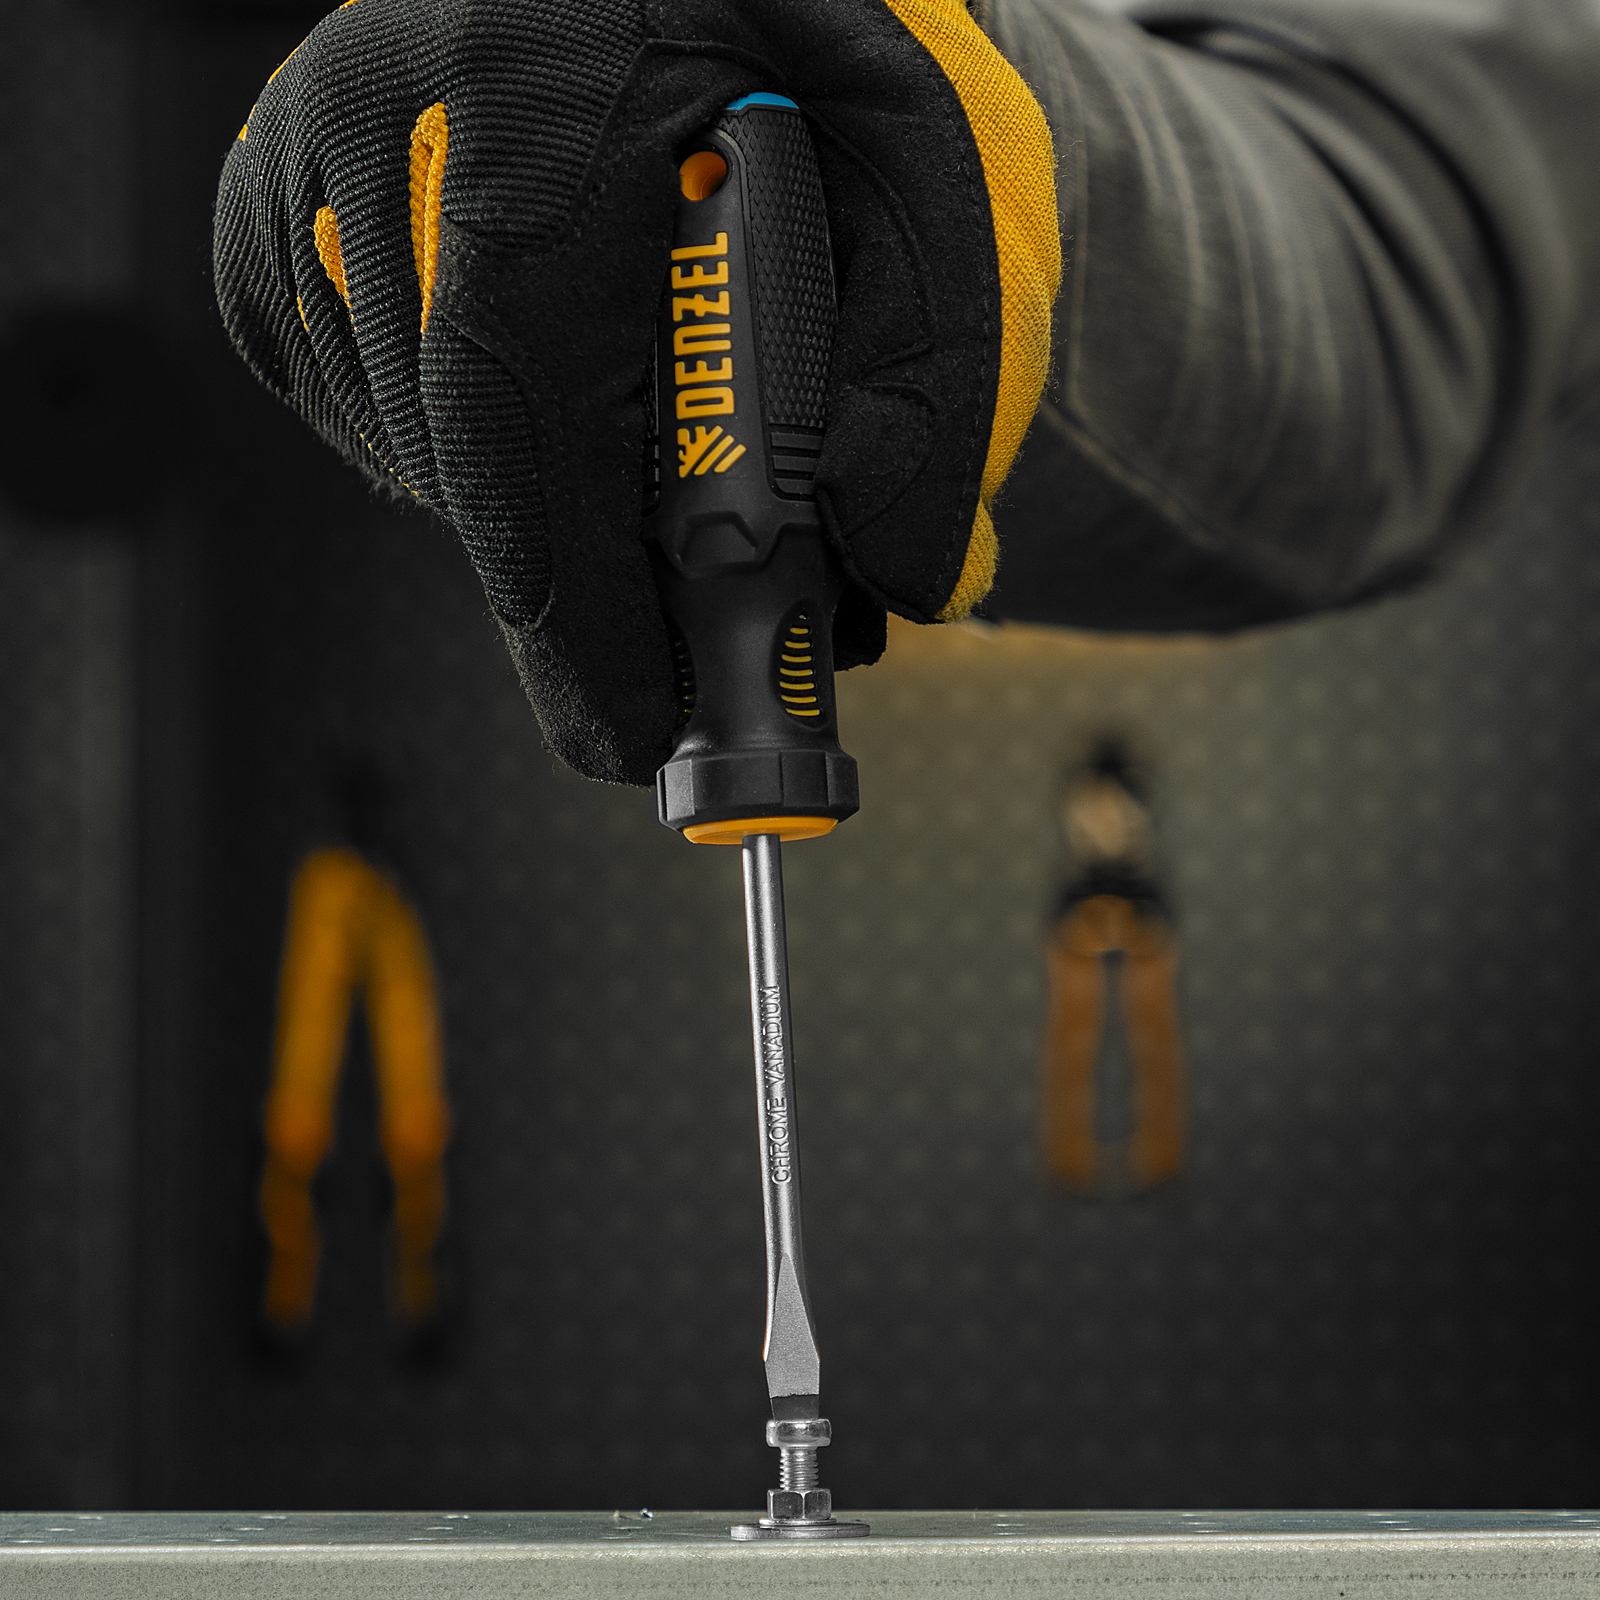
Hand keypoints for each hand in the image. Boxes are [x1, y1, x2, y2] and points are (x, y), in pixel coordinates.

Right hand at [215, 0, 1058, 783]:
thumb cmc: (820, 79)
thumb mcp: (930, 200)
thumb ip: (929, 387)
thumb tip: (912, 586)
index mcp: (553, 67)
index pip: (520, 395)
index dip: (576, 604)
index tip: (637, 728)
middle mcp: (397, 90)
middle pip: (453, 443)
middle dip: (568, 596)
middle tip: (652, 680)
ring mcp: (313, 144)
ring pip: (403, 440)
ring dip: (524, 517)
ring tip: (627, 481)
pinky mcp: (275, 203)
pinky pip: (349, 404)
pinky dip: (453, 455)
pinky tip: (540, 397)